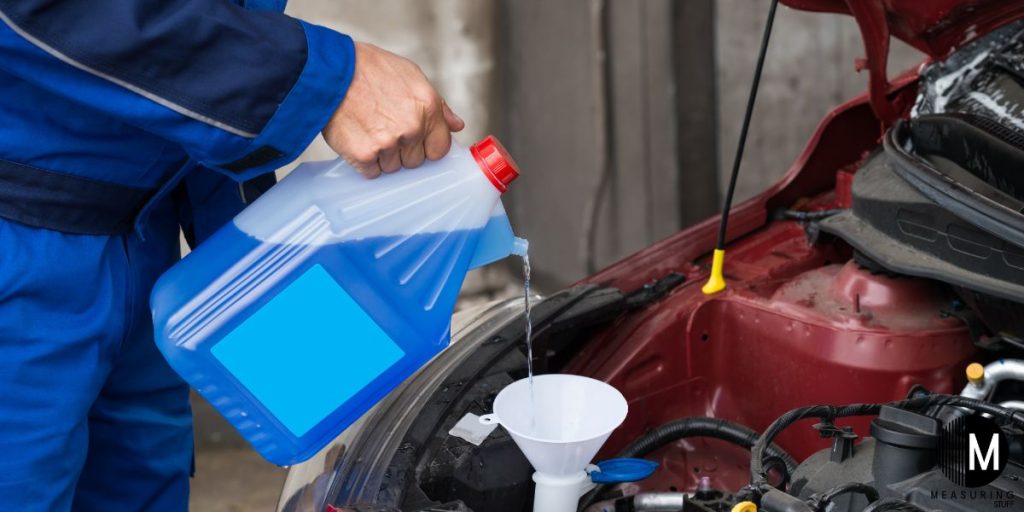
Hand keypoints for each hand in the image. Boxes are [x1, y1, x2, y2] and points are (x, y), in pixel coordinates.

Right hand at [323, 42, 464, 177]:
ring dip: (382, 156)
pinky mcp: (364, 155)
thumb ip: (438, 105)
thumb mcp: (411, 75)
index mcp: (428, 108)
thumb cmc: (368, 69)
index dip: (426, 146)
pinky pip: (371, 172)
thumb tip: (456, 125)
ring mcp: (388, 144)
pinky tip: (357, 140)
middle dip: (402, 150)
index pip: (439, 149)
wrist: (329, 70)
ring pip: (393, 168)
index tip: (414, 141)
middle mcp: (412, 128)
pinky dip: (364, 162)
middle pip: (415, 161)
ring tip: (368, 129)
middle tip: (383, 128)